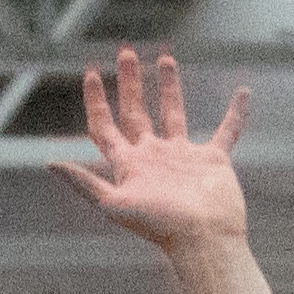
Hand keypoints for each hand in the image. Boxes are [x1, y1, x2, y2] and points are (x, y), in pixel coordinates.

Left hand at [62, 50, 250, 252]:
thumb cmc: (161, 226)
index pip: (106, 128)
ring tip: (165, 59)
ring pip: (174, 114)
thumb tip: (50, 164)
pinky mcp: (213, 161)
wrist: (205, 240)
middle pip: (136, 113)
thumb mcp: (115, 204)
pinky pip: (227, 132)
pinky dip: (235, 114)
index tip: (91, 74)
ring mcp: (184, 158)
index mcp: (130, 165)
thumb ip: (84, 183)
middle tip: (126, 53)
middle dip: (130, 84)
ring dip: (170, 88)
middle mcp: (154, 158)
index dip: (96, 102)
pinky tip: (243, 94)